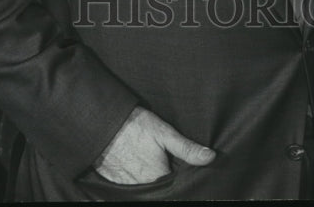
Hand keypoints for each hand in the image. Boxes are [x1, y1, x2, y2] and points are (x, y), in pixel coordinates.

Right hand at [94, 107, 215, 184]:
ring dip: (149, 182)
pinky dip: (134, 183)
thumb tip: (210, 157)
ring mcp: (127, 188)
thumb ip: (186, 148)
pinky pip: (129, 191)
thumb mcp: (164, 132)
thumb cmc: (135, 125)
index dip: (177, 177)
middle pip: (159, 189)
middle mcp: (143, 188)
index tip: (176, 167)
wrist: (103, 122)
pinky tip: (135, 168)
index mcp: (158, 177)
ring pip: (145, 191)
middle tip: (159, 162)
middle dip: (162, 180)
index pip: (173, 186)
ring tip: (146, 164)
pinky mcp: (114, 185)